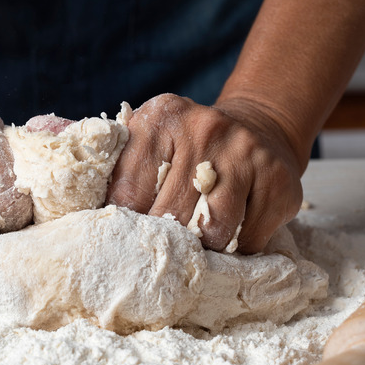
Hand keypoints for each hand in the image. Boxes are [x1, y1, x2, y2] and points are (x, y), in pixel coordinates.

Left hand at [107, 93, 305, 253]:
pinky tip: (232, 228)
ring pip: (213, 232)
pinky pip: (249, 240)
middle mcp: (206, 129)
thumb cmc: (187, 147)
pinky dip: (237, 247)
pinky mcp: (281, 181)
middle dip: (164, 239)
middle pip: (171, 215)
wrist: (257, 127)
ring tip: (197, 239)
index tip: (124, 238)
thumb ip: (118, 171)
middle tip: (163, 246)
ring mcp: (248, 154)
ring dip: (203, 247)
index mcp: (162, 117)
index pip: (128, 193)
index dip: (125, 224)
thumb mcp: (150, 140)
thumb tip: (82, 218)